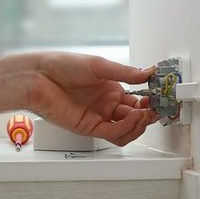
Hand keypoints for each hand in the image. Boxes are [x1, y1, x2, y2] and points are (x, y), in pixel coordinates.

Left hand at [29, 54, 157, 146]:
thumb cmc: (61, 65)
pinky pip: (112, 133)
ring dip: (139, 125)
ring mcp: (97, 117)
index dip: (150, 102)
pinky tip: (132, 118)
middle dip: (148, 115)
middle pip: (134, 119)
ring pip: (126, 131)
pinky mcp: (88, 127)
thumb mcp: (99, 65)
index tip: (160, 98)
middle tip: (157, 109)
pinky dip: (125, 128)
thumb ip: (125, 72)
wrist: (38, 76)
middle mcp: (105, 105)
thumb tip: (149, 72)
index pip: (136, 101)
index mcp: (110, 89)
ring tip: (144, 114)